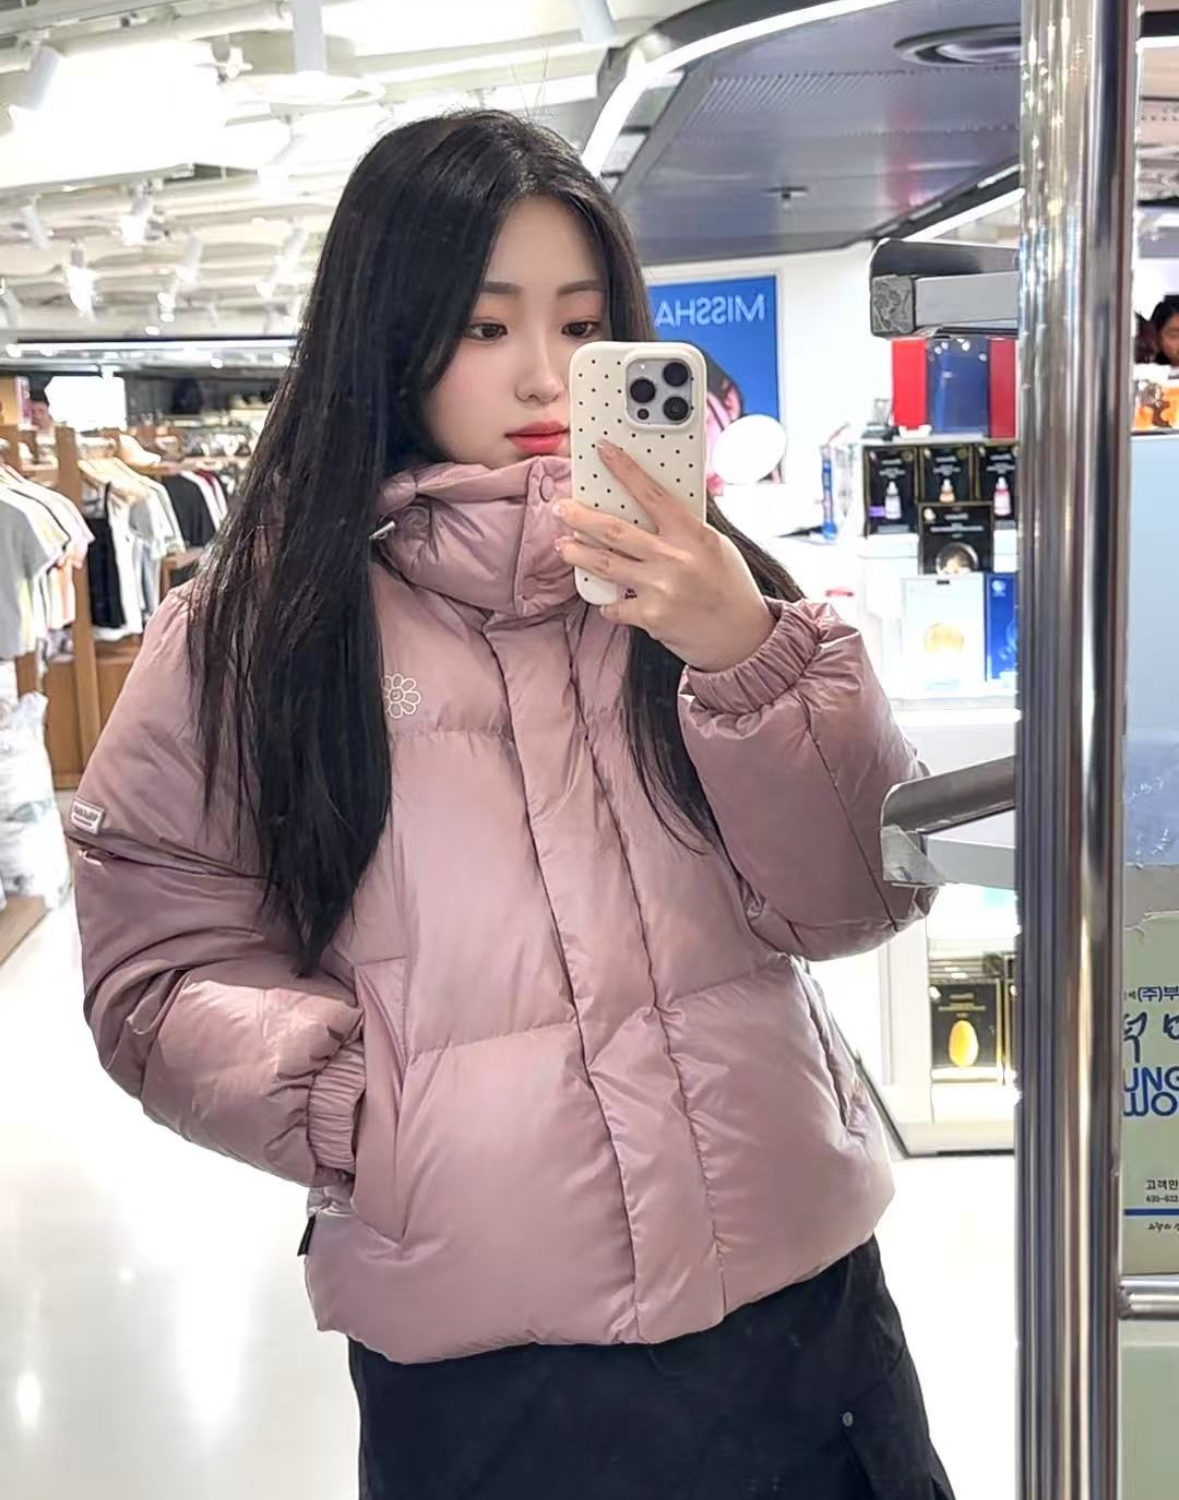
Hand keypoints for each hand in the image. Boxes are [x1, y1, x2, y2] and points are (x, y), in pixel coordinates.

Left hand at [554, 440, 774, 672]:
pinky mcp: (651, 617)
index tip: (603, 451)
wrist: (743, 637)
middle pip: (615, 531)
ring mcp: (661, 588)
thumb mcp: (715, 547)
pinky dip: (607, 602)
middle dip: (581, 517)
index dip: (625, 469)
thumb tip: (650, 508)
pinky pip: (614, 605)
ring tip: (563, 545)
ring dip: (578, 553)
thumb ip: (684, 530)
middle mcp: (674, 558)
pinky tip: (605, 599)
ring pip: (605, 565)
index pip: (652, 494)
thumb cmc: (730, 588)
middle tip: (562, 508)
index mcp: (692, 534)